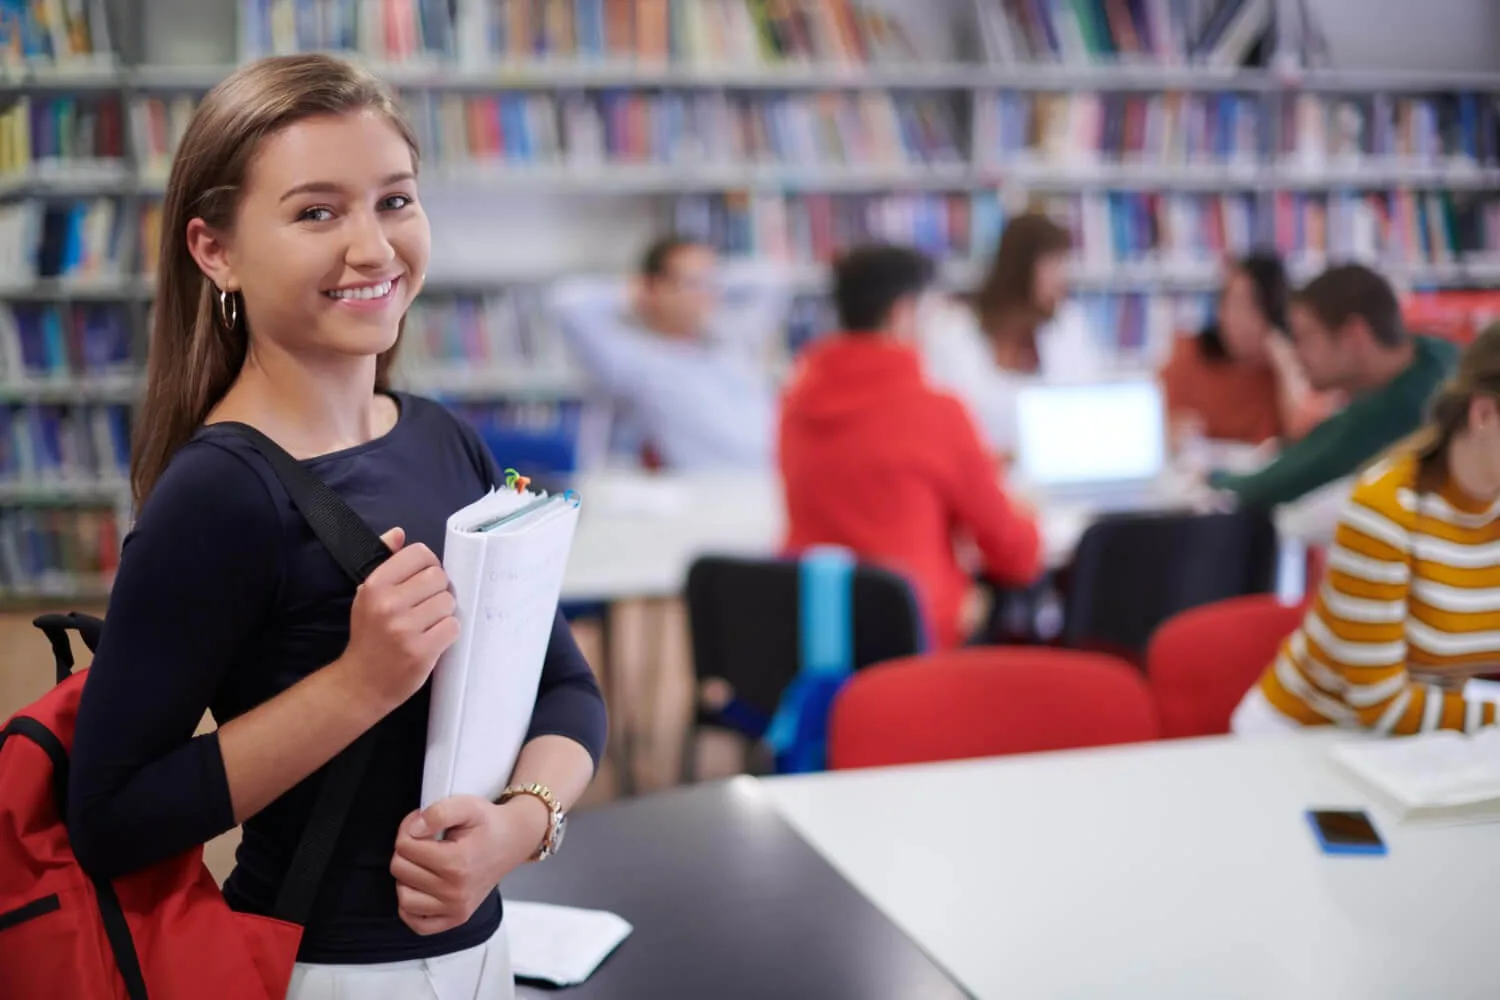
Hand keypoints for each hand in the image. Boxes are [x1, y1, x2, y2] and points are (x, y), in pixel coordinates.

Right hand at [336, 527, 458, 710]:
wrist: (361, 683)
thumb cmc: (368, 636)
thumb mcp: (367, 595)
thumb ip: (386, 562)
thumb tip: (399, 533)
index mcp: (375, 585)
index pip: (419, 554)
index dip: (429, 566)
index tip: (424, 580)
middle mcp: (388, 604)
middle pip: (439, 577)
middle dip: (438, 590)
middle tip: (427, 606)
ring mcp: (405, 628)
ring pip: (448, 602)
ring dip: (444, 613)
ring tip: (428, 624)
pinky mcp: (421, 651)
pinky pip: (453, 627)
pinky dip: (448, 632)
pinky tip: (433, 638)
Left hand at [390, 795, 548, 935]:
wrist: (512, 840)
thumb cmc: (488, 824)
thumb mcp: (467, 805)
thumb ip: (438, 813)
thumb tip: (413, 831)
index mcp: (457, 864)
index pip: (405, 846)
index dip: (409, 827)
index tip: (423, 822)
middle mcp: (455, 892)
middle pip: (400, 870)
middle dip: (407, 849)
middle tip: (425, 839)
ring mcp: (456, 909)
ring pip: (404, 897)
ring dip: (406, 877)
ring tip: (423, 862)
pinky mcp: (456, 919)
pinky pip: (416, 923)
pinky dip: (411, 906)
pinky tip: (421, 887)